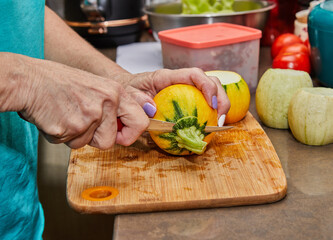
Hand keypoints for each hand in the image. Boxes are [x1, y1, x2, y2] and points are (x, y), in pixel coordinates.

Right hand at [18, 57, 148, 148]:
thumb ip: (117, 102)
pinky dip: (63, 136)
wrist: (28, 80)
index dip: (132, 134)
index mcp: (115, 91)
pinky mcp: (71, 129)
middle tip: (84, 124)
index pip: (141, 122)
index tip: (122, 135)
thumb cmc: (60, 82)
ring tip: (67, 115)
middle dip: (98, 139)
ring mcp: (89, 117)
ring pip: (89, 144)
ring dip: (78, 136)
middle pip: (111, 141)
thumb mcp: (97, 85)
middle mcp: (106, 103)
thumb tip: (141, 114)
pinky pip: (71, 144)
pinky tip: (57, 118)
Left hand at [116, 68, 229, 124]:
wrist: (126, 89)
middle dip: (221, 96)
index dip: (207, 86)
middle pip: (209, 80)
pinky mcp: (186, 98)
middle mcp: (180, 80)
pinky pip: (203, 101)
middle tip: (221, 117)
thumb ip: (137, 99)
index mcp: (167, 76)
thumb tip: (152, 109)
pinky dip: (211, 111)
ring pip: (211, 89)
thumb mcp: (128, 94)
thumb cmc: (129, 90)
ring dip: (220, 104)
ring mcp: (184, 89)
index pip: (193, 74)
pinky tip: (210, 124)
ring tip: (219, 123)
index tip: (212, 104)